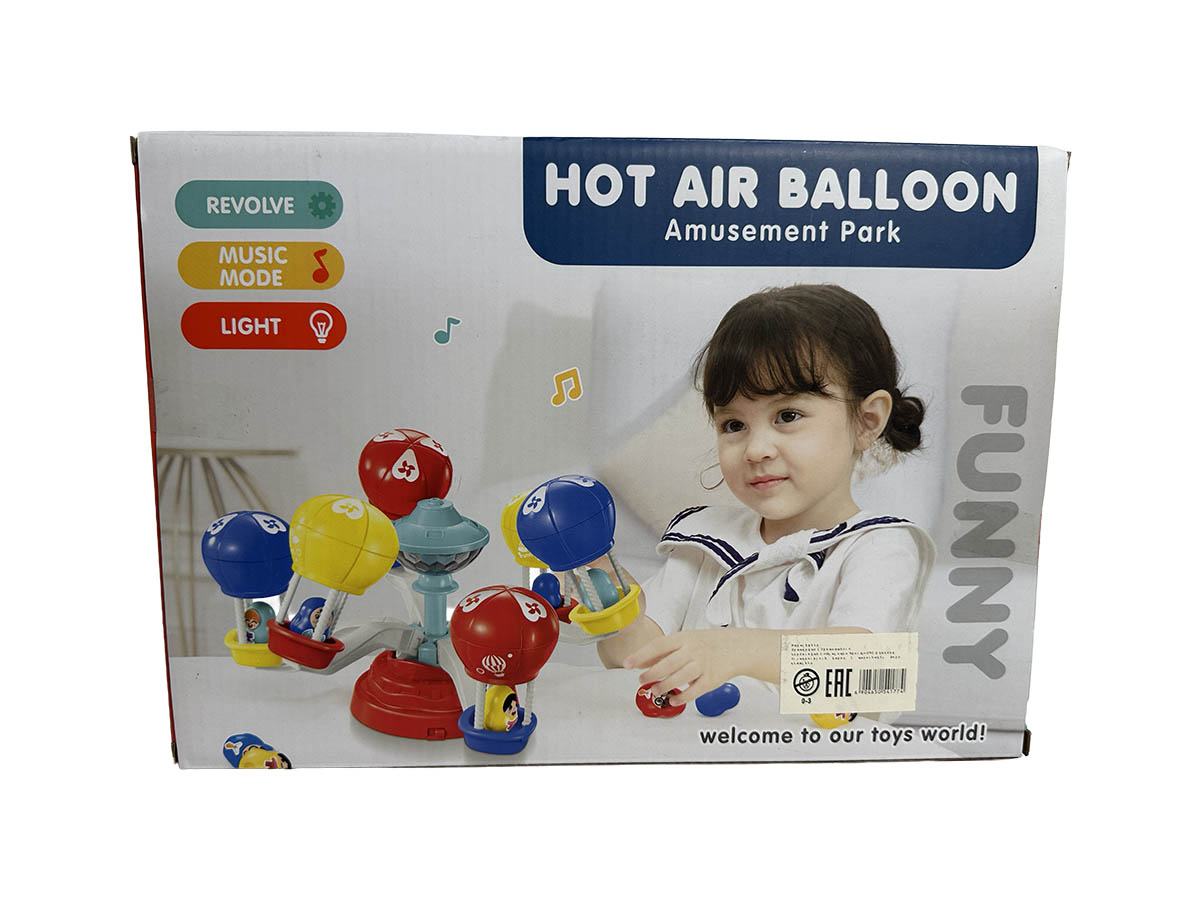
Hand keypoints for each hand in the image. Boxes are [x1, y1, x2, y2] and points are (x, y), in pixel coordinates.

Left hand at [623, 629, 739, 705]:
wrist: (735, 647)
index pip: (658, 646)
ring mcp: (702, 665)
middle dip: (651, 673)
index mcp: (683, 639)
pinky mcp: (711, 680)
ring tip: (654, 691)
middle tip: (641, 680)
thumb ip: (662, 651)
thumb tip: (640, 662)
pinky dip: (682, 697)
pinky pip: (694, 691)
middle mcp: (693, 651)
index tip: (627, 664)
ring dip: (664, 686)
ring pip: (680, 677)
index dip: (641, 655)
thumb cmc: (706, 643)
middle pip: (668, 663)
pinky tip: (672, 700)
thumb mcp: (683, 640)